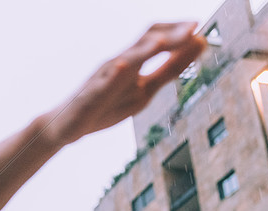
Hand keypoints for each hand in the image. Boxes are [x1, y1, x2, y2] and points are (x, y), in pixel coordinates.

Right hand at [50, 22, 206, 143]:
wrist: (67, 126)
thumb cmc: (106, 106)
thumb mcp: (146, 89)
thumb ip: (170, 68)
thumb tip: (199, 43)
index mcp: (133, 62)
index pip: (156, 36)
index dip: (178, 30)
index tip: (200, 27)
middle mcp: (118, 64)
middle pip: (144, 41)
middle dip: (168, 35)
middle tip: (193, 27)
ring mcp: (103, 79)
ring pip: (124, 59)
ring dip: (144, 50)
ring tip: (161, 43)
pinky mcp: (89, 96)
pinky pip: (100, 83)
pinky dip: (112, 75)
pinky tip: (122, 68)